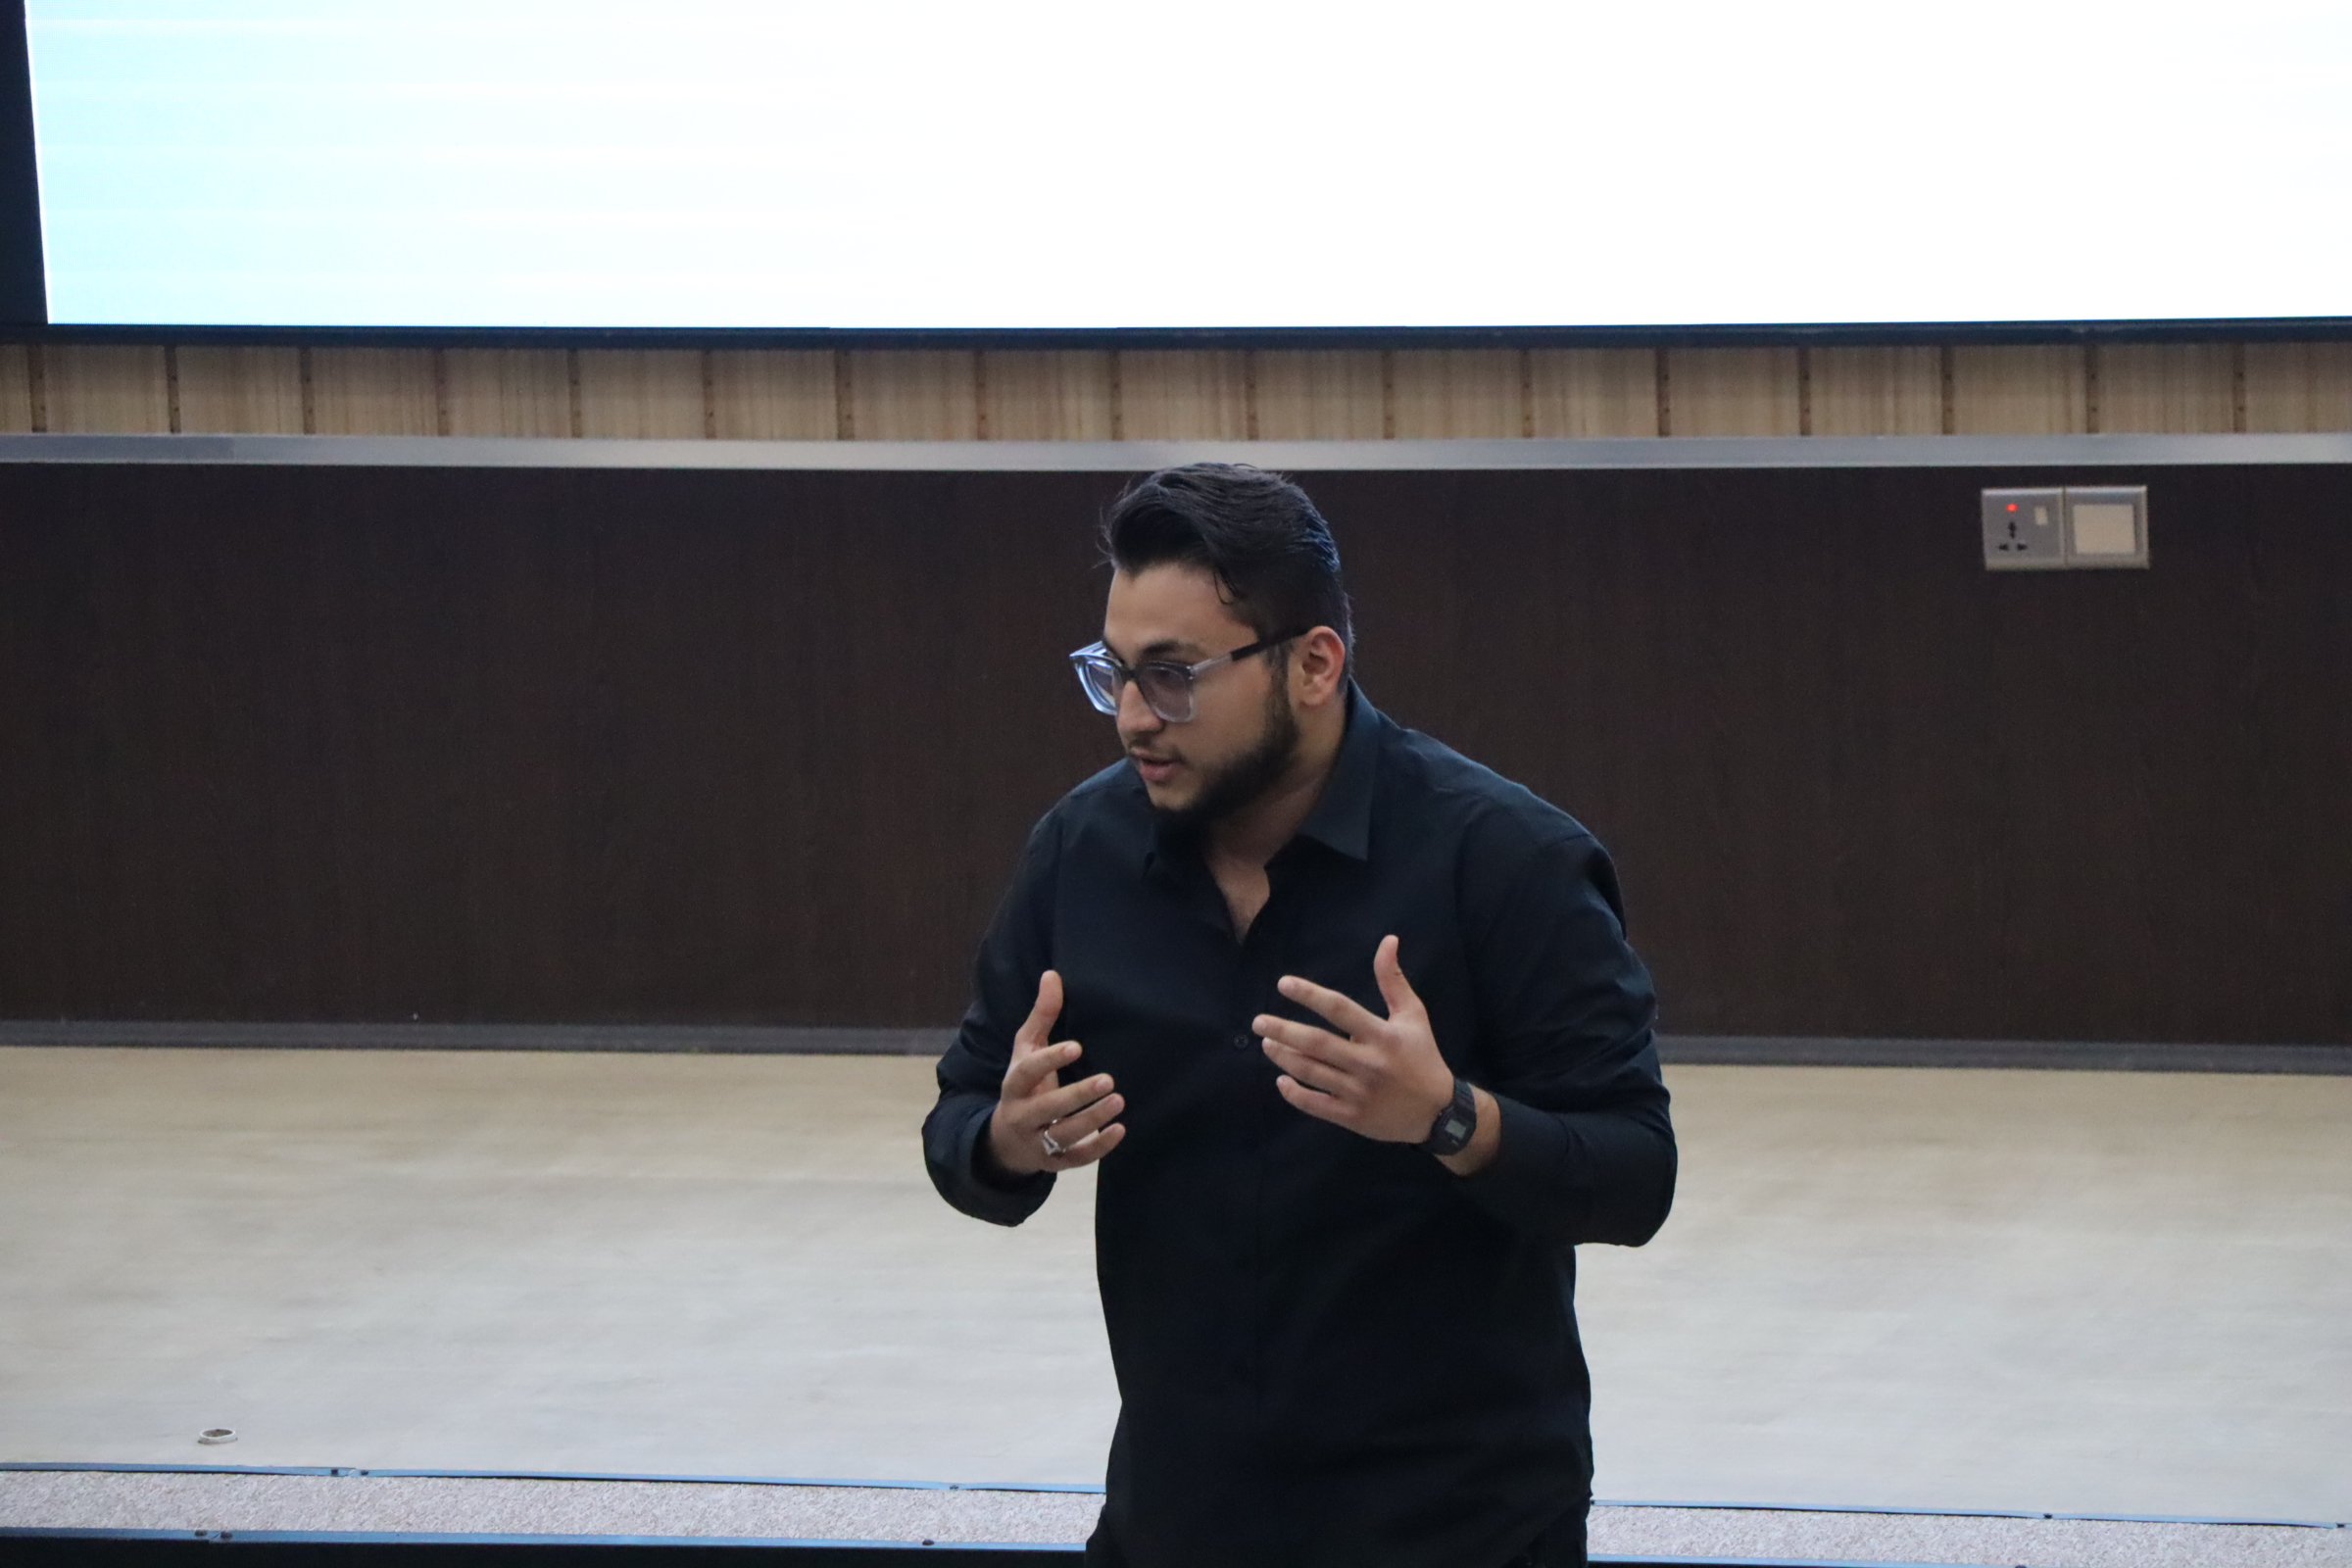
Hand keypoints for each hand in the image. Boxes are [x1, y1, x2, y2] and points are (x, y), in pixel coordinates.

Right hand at [987, 969, 1124, 1176]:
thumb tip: (1053, 974)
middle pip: (1047, 1108)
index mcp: (1014, 1085)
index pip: (1027, 1072)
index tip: (1076, 1046)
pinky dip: (1098, 1147)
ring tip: (1119, 1101)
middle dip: (1077, 1096)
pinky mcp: (1054, 1162)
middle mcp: (1022, 1115)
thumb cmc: (1024, 1085)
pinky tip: (1120, 1130)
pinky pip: (1076, 1158)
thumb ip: (1041, 1016)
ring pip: (1064, 1134)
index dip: (1050, 1060)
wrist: (1006, 1141)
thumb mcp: (1025, 1051)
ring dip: (1092, 1119)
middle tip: (1109, 1080)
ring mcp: (1037, 1141)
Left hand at [1257, 934, 1458, 1144]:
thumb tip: (1388, 940)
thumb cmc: (1422, 1057)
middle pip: (1316, 1043)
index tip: (1283, 984)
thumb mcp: (1413, 1015)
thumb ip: (1393, 980)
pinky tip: (1281, 1080)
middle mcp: (1368, 1062)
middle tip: (1258, 1022)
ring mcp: (1358, 1092)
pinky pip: (1315, 1104)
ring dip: (1284, 1058)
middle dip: (1283, 1030)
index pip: (1339, 1008)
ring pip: (1311, 1072)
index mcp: (1382, 1035)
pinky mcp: (1352, 1116)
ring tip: (1266, 1044)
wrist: (1438, 1112)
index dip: (1309, 994)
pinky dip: (1294, 1093)